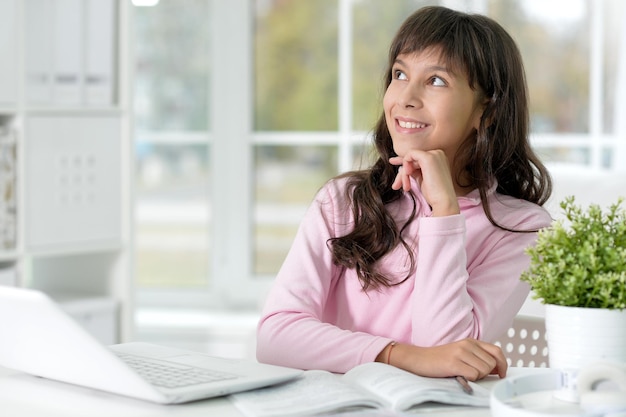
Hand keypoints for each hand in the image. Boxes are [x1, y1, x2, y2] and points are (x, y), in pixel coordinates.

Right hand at [384, 339, 507, 380]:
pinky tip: (459, 376)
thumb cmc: (440, 359)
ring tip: (464, 374)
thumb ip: (478, 357)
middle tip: (474, 374)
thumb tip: (497, 369)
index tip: (501, 374)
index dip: (503, 364)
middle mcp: (467, 344)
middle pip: (492, 363)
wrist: (418, 358)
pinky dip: (469, 379)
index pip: (497, 351)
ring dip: (477, 377)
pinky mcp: (453, 363)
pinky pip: (473, 375)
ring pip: (484, 370)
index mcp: (471, 341)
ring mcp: (460, 353)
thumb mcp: (461, 353)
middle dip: (487, 373)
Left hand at [389, 149, 459, 216]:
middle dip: (403, 173)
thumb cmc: (434, 193)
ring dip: (404, 174)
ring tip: (405, 187)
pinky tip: (407, 176)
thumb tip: (402, 167)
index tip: (395, 168)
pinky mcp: (428, 157)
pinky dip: (405, 168)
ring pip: (409, 159)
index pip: (417, 159)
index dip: (406, 165)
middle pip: (412, 159)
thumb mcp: (422, 179)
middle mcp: (437, 154)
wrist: (443, 200)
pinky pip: (409, 156)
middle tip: (395, 186)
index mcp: (438, 159)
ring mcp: (434, 154)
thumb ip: (414, 170)